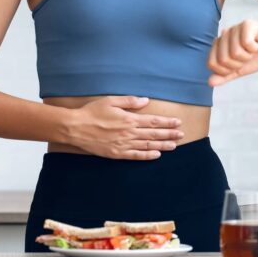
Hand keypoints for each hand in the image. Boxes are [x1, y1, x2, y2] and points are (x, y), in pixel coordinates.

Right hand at [67, 96, 184, 159]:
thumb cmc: (92, 112)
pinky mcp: (116, 154)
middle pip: (153, 134)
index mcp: (129, 119)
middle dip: (169, 134)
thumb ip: (130, 101)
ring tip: (174, 145)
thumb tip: (145, 101)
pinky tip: (156, 155)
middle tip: (181, 135)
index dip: (167, 122)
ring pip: (147, 145)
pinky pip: (135, 156)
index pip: (153, 121)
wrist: (76, 128)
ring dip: (162, 145)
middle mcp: (129, 133)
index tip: (178, 122)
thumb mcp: (111, 101)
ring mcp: (123, 144)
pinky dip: (147, 156)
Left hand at [207, 19, 257, 86]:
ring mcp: (235, 28)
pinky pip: (246, 43)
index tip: (237, 66)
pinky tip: (257, 43)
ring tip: (252, 50)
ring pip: (235, 52)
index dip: (226, 71)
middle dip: (238, 64)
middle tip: (247, 57)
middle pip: (223, 60)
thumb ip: (224, 76)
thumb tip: (210, 83)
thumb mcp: (238, 70)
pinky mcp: (247, 24)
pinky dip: (254, 48)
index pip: (212, 64)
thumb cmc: (256, 58)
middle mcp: (224, 35)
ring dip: (248, 56)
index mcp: (218, 45)